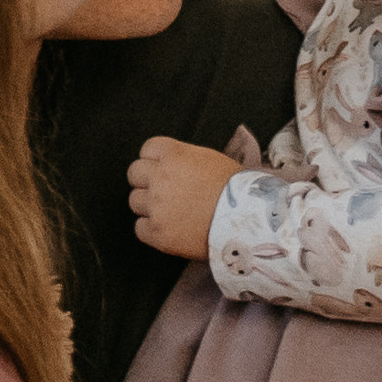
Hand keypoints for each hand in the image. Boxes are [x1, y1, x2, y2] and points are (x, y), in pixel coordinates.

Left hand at [127, 137, 236, 260]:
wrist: (246, 220)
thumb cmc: (236, 189)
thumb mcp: (210, 159)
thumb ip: (183, 159)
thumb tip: (172, 164)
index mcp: (173, 155)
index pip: (147, 149)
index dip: (155, 159)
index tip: (162, 168)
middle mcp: (159, 178)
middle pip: (134, 173)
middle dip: (147, 180)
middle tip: (164, 190)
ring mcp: (156, 206)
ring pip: (135, 201)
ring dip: (149, 205)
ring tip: (171, 211)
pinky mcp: (157, 232)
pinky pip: (140, 228)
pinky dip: (151, 229)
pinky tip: (170, 228)